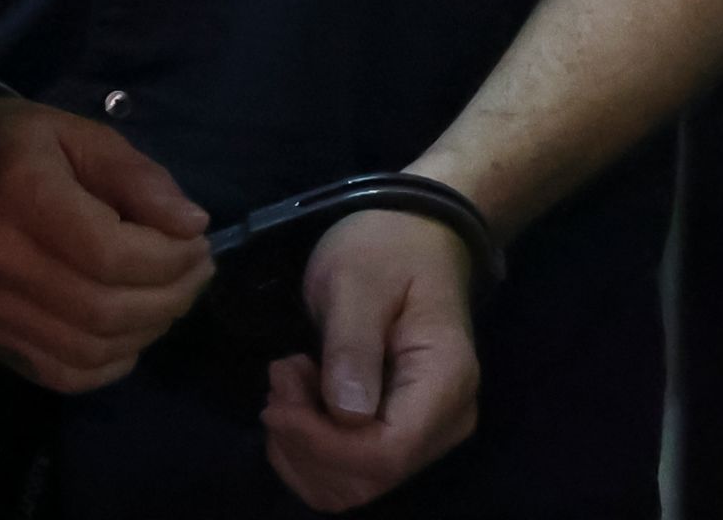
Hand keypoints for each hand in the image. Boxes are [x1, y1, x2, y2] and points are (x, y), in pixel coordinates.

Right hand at [0, 97, 213, 390]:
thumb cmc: (20, 151)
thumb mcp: (81, 137)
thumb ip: (137, 176)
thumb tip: (191, 225)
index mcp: (21, 196)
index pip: (109, 253)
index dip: (168, 256)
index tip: (196, 239)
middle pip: (105, 308)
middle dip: (171, 295)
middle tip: (197, 269)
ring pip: (90, 348)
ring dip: (149, 329)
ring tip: (172, 296)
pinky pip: (66, 375)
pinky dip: (112, 363)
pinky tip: (131, 331)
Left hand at [258, 208, 480, 511]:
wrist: (413, 236)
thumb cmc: (386, 248)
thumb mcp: (359, 280)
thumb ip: (352, 345)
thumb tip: (346, 415)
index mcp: (444, 382)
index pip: (385, 454)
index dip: (322, 443)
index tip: (278, 398)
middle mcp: (443, 423)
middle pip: (366, 479)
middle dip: (305, 442)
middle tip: (281, 375)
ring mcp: (423, 435)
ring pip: (350, 487)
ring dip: (300, 446)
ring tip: (289, 381)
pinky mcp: (396, 434)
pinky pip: (346, 472)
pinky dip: (306, 448)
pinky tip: (298, 400)